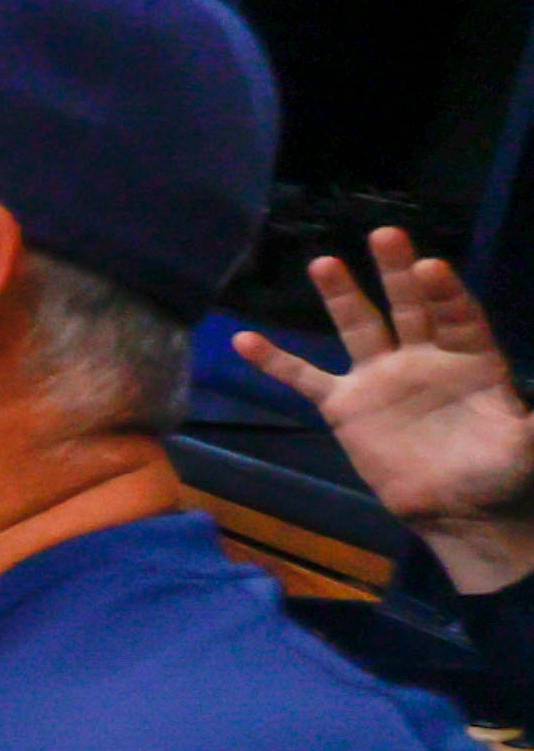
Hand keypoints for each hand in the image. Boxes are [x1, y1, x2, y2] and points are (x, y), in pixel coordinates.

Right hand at [237, 229, 533, 595]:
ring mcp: (380, 378)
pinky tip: (245, 340)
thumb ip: (529, 422)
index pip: (458, 318)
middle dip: (397, 272)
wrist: (457, 514)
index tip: (431, 266)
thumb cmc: (499, 475)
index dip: (446, 294)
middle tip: (387, 235)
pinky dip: (276, 362)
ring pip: (359, 327)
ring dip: (343, 296)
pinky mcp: (346, 406)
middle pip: (409, 307)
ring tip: (325, 263)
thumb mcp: (525, 446)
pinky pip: (306, 379)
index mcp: (470, 361)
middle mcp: (423, 358)